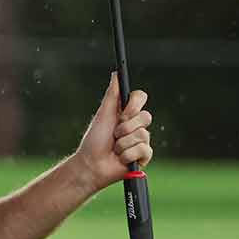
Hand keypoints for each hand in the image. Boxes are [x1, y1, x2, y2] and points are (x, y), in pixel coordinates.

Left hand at [76, 74, 152, 190]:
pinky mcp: (144, 156)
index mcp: (127, 113)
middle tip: (115, 134)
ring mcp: (141, 141)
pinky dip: (128, 154)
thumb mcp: (103, 114)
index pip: (141, 98)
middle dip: (126, 127)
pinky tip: (121, 158)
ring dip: (123, 143)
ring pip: (143, 135)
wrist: (92, 164)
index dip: (134, 104)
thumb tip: (116, 74)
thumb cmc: (94, 139)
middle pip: (146, 116)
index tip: (124, 112)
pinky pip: (144, 150)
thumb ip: (112, 94)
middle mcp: (136, 125)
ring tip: (115, 149)